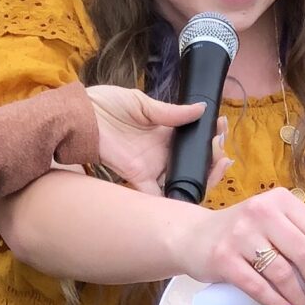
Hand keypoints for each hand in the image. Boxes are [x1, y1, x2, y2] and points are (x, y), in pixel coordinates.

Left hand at [84, 86, 227, 197]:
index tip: (221, 126)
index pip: (193, 140)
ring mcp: (151, 166)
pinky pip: (157, 196)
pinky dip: (174, 200)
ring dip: (204, 176)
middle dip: (213, 159)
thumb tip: (201, 109)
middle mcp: (161, 152)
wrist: (82, 115)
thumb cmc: (108, 105)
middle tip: (222, 150)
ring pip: (182, 181)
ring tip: (219, 164)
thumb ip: (171, 112)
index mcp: (164, 132)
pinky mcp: (138, 177)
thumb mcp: (142, 104)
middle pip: (193, 164)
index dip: (210, 136)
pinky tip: (193, 193)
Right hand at [183, 187, 304, 304]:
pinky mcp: (223, 259)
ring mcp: (240, 235)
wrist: (192, 236)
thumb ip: (298, 234)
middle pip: (304, 254)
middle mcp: (261, 211)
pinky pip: (258, 288)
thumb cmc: (241, 233)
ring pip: (283, 274)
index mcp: (280, 200)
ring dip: (301, 299)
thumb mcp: (270, 221)